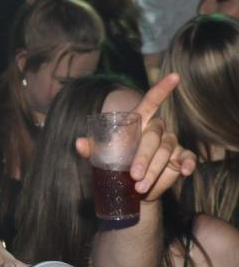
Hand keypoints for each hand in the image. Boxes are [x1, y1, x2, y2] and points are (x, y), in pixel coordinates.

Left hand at [76, 73, 195, 200]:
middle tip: (134, 176)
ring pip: (166, 151)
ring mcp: (171, 144)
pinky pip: (187, 158)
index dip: (161, 90)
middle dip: (144, 157)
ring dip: (154, 170)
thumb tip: (78, 143)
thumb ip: (92, 149)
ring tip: (140, 187)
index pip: (150, 103)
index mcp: (140, 123)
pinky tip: (185, 170)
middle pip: (153, 137)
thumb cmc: (116, 167)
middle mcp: (157, 130)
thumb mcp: (102, 158)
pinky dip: (188, 164)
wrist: (129, 190)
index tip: (174, 76)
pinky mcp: (180, 159)